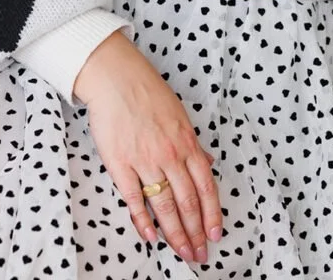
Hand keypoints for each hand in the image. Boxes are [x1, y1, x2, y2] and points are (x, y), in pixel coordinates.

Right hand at [73, 29, 222, 263]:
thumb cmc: (147, 92)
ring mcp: (145, 160)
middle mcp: (170, 154)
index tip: (216, 235)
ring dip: (175, 234)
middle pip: (187, 202)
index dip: (212, 214)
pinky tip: (151, 236)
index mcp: (186, 141)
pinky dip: (143, 221)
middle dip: (196, 232)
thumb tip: (207, 161)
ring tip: (183, 253)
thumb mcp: (179, 114)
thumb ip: (192, 143)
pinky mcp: (120, 164)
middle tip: (200, 255)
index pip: (206, 186)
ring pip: (165, 205)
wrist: (116, 78)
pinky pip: (134, 199)